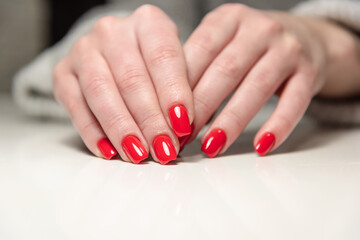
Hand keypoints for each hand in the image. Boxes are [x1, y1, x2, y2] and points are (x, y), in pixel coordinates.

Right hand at [53, 5, 192, 163]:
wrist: (116, 54)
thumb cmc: (154, 65)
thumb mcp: (177, 66)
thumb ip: (182, 92)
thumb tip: (182, 130)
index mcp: (148, 22)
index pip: (163, 57)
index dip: (174, 94)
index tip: (182, 126)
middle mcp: (112, 31)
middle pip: (132, 79)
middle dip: (150, 120)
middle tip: (164, 149)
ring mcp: (84, 50)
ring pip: (101, 93)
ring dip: (122, 129)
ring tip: (138, 154)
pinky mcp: (63, 73)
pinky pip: (76, 106)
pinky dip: (93, 132)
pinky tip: (109, 151)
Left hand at [183, 4, 358, 156]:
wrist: (303, 36)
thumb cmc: (251, 45)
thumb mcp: (223, 41)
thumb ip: (198, 65)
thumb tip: (168, 108)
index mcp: (229, 19)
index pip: (199, 52)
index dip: (179, 88)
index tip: (165, 118)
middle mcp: (259, 29)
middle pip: (225, 72)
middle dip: (200, 108)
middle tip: (183, 137)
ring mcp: (287, 49)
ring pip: (256, 88)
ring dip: (231, 121)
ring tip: (212, 146)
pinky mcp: (309, 71)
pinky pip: (294, 102)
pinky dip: (278, 126)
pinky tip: (261, 146)